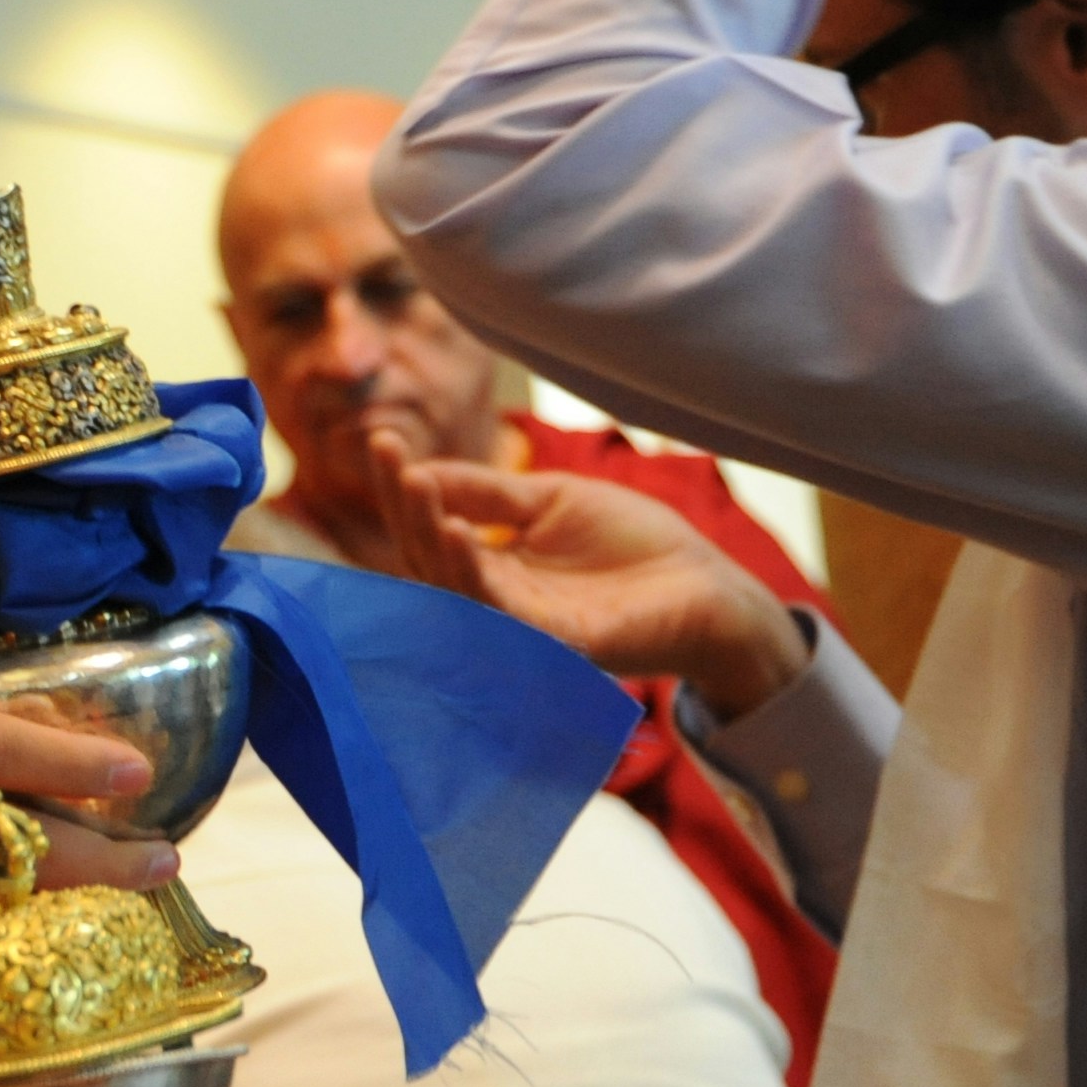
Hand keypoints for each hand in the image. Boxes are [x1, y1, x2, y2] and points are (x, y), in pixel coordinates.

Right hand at [378, 444, 810, 717]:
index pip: (431, 527)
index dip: (403, 488)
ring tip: (414, 484)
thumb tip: (419, 470)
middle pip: (427, 558)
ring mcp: (521, 624)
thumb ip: (490, 494)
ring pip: (450, 586)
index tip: (380, 442)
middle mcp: (496, 598)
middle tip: (388, 457)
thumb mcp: (551, 500)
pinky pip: (496, 612)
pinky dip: (470, 573)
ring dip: (427, 534)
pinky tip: (456, 532)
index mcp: (493, 564)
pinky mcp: (552, 643)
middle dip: (405, 506)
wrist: (707, 586)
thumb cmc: (636, 543)